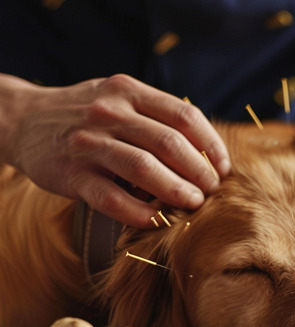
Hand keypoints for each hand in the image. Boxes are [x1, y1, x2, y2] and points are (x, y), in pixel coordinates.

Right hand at [2, 74, 230, 226]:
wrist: (24, 121)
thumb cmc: (86, 115)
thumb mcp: (119, 100)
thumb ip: (155, 117)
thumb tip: (204, 153)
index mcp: (129, 92)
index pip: (184, 116)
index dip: (211, 144)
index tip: (223, 168)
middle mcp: (109, 113)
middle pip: (169, 142)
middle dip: (199, 171)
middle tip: (211, 191)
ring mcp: (88, 143)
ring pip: (142, 168)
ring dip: (175, 190)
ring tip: (194, 204)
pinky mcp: (72, 174)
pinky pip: (111, 198)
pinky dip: (138, 212)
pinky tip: (155, 220)